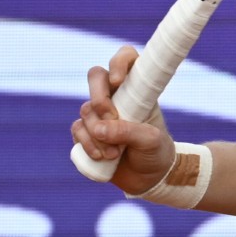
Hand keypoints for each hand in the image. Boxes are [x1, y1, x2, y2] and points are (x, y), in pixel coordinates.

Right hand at [70, 45, 176, 193]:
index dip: (119, 61)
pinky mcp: (88, 133)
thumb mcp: (152, 141)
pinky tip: (102, 156)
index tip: (118, 80)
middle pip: (96, 77)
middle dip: (99, 97)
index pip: (126, 59)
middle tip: (111, 117)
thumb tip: (99, 128)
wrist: (151, 178)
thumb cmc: (157, 151)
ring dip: (97, 132)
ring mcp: (100, 114)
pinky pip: (77, 130)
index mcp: (137, 89)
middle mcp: (117, 96)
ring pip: (86, 108)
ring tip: (115, 152)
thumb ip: (129, 131)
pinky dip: (86, 143)